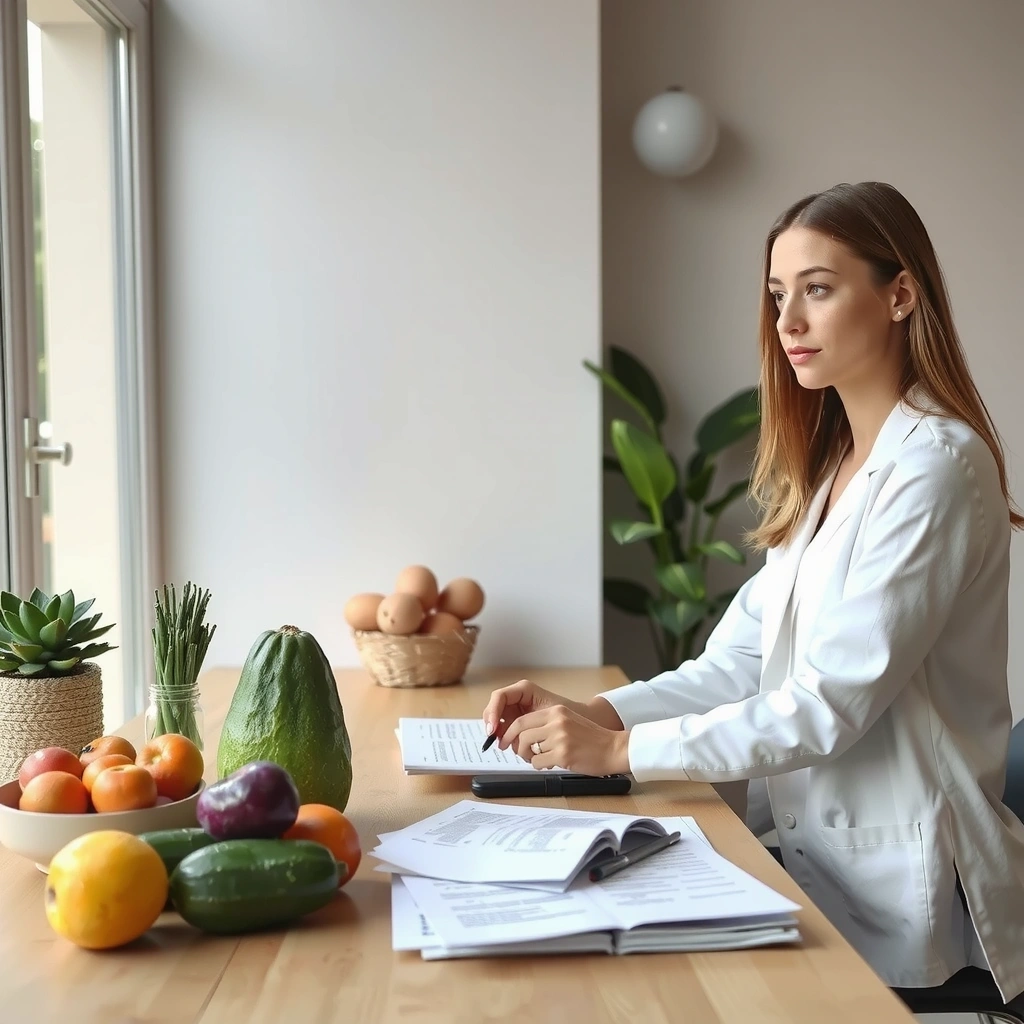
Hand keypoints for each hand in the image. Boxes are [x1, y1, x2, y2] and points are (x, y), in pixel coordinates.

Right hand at [482, 678, 580, 741]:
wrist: (585, 720)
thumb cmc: (571, 712)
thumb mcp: (551, 714)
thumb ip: (530, 722)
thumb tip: (511, 735)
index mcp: (524, 690)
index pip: (499, 697)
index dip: (492, 712)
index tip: (492, 730)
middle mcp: (517, 699)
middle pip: (494, 710)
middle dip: (495, 727)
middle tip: (500, 743)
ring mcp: (517, 712)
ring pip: (500, 725)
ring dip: (504, 738)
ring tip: (518, 749)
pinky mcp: (520, 725)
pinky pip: (509, 734)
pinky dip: (512, 743)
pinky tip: (522, 751)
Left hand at [500, 704, 629, 775]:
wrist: (614, 748)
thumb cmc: (592, 739)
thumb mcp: (568, 722)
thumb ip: (547, 725)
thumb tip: (520, 735)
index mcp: (556, 711)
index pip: (522, 720)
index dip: (509, 732)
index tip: (504, 740)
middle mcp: (556, 721)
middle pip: (520, 733)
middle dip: (515, 746)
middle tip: (518, 753)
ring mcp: (560, 738)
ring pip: (527, 748)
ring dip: (529, 757)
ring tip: (541, 759)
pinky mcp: (563, 754)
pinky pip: (537, 762)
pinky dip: (540, 766)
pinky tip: (551, 764)